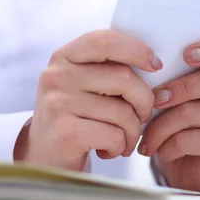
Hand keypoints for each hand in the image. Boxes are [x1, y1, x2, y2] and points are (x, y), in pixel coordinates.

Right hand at [14, 29, 161, 170]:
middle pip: (123, 78)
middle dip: (145, 101)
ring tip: (125, 139)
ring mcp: (58, 104)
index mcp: (64, 57)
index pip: (105, 41)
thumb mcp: (84, 85)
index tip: (156, 66)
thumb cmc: (77, 118)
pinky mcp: (66, 133)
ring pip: (123, 112)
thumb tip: (156, 65)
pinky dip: (120, 147)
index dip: (136, 50)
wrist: (44, 159)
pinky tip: (110, 150)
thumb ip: (109, 69)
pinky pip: (114, 135)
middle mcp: (57, 76)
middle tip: (144, 116)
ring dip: (133, 131)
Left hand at [138, 37, 199, 193]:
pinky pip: (191, 138)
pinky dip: (167, 145)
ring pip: (194, 111)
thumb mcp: (174, 94)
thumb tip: (148, 62)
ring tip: (146, 136)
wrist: (186, 170)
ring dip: (161, 125)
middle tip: (155, 100)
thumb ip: (173, 74)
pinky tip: (159, 150)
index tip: (186, 54)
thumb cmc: (177, 124)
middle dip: (180, 87)